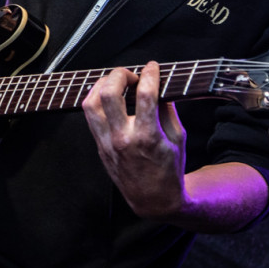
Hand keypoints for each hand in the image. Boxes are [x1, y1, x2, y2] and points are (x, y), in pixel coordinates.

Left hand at [82, 61, 187, 219]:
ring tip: (116, 82)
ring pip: (90, 104)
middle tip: (131, 74)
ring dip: (101, 85)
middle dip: (120, 74)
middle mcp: (123, 139)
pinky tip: (107, 96)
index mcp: (148, 137)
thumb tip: (157, 84)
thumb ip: (167, 109)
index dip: (149, 74)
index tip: (153, 67)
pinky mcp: (99, 147)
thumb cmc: (169, 169)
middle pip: (109, 94)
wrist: (153, 200)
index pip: (145, 94)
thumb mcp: (178, 137)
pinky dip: (96, 100)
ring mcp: (107, 144)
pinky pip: (90, 117)